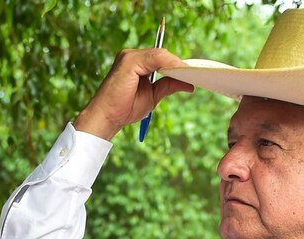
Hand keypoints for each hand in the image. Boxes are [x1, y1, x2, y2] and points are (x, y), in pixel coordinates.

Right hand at [73, 48, 192, 140]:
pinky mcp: (130, 61)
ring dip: (176, 64)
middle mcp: (131, 56)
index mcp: (135, 63)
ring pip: (161, 54)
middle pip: (162, 54)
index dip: (176, 65)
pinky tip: (180, 71)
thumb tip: (189, 84)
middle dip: (179, 64)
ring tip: (190, 74)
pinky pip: (156, 57)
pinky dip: (170, 63)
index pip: (161, 58)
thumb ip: (168, 86)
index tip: (193, 73)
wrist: (107, 117)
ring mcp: (129, 56)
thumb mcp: (153, 96)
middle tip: (196, 74)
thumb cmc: (124, 108)